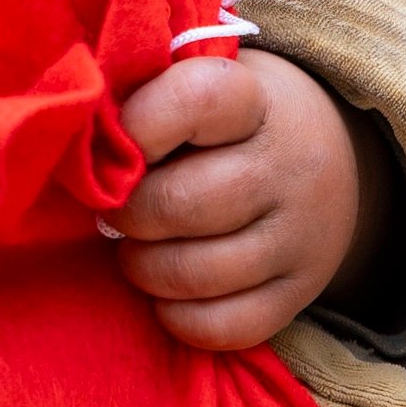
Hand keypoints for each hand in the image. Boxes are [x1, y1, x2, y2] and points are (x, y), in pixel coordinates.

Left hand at [108, 48, 387, 351]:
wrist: (324, 157)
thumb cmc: (230, 120)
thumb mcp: (201, 79)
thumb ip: (143, 95)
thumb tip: (81, 136)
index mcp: (256, 101)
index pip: (195, 100)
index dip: (138, 125)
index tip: (116, 144)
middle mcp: (288, 167)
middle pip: (180, 204)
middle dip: (127, 214)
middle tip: (114, 211)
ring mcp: (300, 236)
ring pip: (196, 274)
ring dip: (143, 269)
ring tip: (135, 250)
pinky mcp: (300, 293)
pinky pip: (227, 327)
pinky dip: (180, 318)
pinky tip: (168, 293)